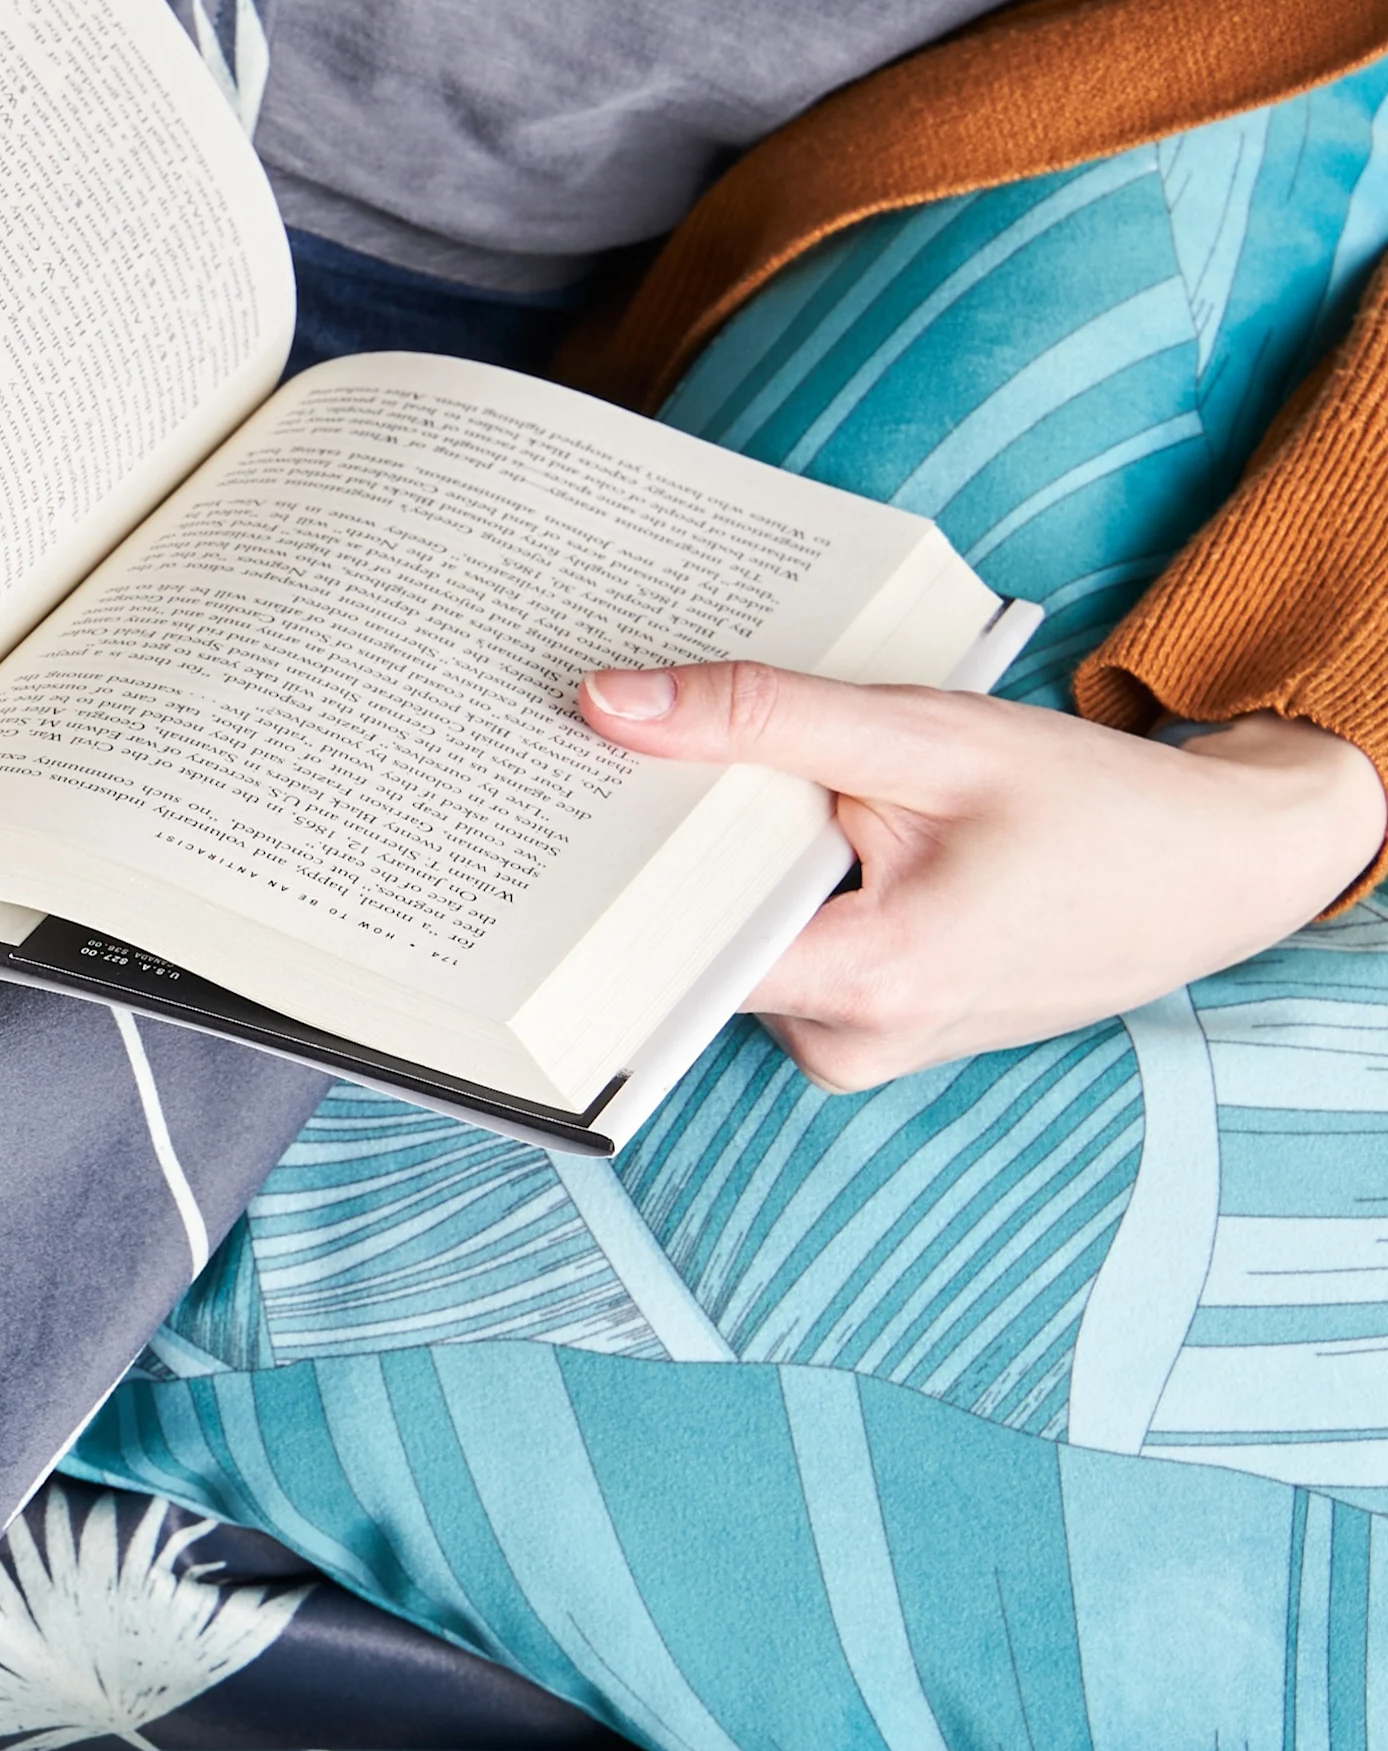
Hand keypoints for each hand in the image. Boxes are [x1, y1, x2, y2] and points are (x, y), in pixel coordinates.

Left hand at [580, 663, 1386, 1089]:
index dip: (601, 878)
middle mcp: (852, 1043)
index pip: (674, 950)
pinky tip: (756, 816)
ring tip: (669, 769)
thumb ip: (765, 717)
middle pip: (692, 946)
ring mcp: (857, 1047)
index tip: (535, 805)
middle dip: (646, 853)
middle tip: (579, 750)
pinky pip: (775, 955)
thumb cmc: (1092, 805)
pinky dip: (761, 887)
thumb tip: (608, 703)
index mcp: (871, 983)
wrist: (1215, 871)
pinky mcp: (864, 1029)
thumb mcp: (928, 734)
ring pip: (730, 949)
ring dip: (710, 865)